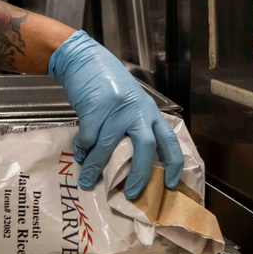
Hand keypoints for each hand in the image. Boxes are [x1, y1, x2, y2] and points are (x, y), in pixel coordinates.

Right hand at [48, 30, 183, 198]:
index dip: (173, 165)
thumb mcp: (132, 103)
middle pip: (145, 148)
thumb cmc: (109, 84)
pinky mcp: (96, 108)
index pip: (169, 141)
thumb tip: (132, 163)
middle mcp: (138, 111)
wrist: (85, 60)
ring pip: (109, 148)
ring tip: (88, 181)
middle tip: (130, 193)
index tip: (170, 185)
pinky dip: (82, 150)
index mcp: (150, 112)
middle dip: (139, 175)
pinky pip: (89, 138)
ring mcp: (117, 109)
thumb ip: (135, 126)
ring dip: (96, 168)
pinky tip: (79, 155)